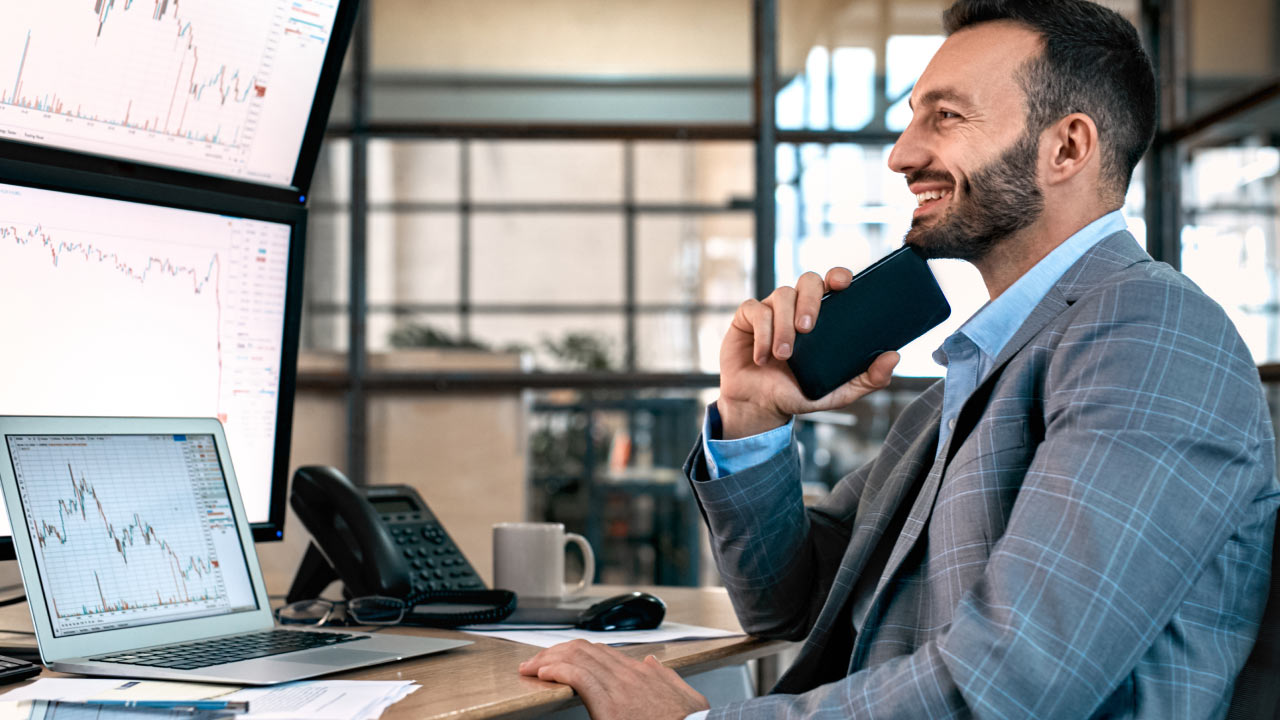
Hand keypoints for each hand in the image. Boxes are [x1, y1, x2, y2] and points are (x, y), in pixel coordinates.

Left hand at [518, 639, 708, 719]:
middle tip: (535, 661)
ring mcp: (619, 686)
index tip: (559, 657)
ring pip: (577, 658)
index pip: (601, 653)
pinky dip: (557, 670)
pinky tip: (543, 674)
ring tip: (532, 666)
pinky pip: (578, 676)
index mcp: (642, 674)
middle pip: (584, 650)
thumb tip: (653, 664)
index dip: (575, 652)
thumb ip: (667, 678)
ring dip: (549, 659)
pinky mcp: (610, 703)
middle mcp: (628, 674)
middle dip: (555, 652)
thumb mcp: (686, 696)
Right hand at [718, 268, 899, 437]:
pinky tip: (763, 356)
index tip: (843, 284)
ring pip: (780, 295)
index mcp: (822, 316)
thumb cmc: (798, 393)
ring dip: (784, 326)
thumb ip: (868, 379)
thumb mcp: (837, 392)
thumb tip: (894, 356)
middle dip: (810, 300)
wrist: (759, 406)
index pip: (832, 283)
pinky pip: (755, 310)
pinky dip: (761, 334)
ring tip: (785, 355)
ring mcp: (771, 310)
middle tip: (808, 328)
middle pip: (807, 280)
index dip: (838, 275)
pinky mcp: (746, 318)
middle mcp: (797, 307)